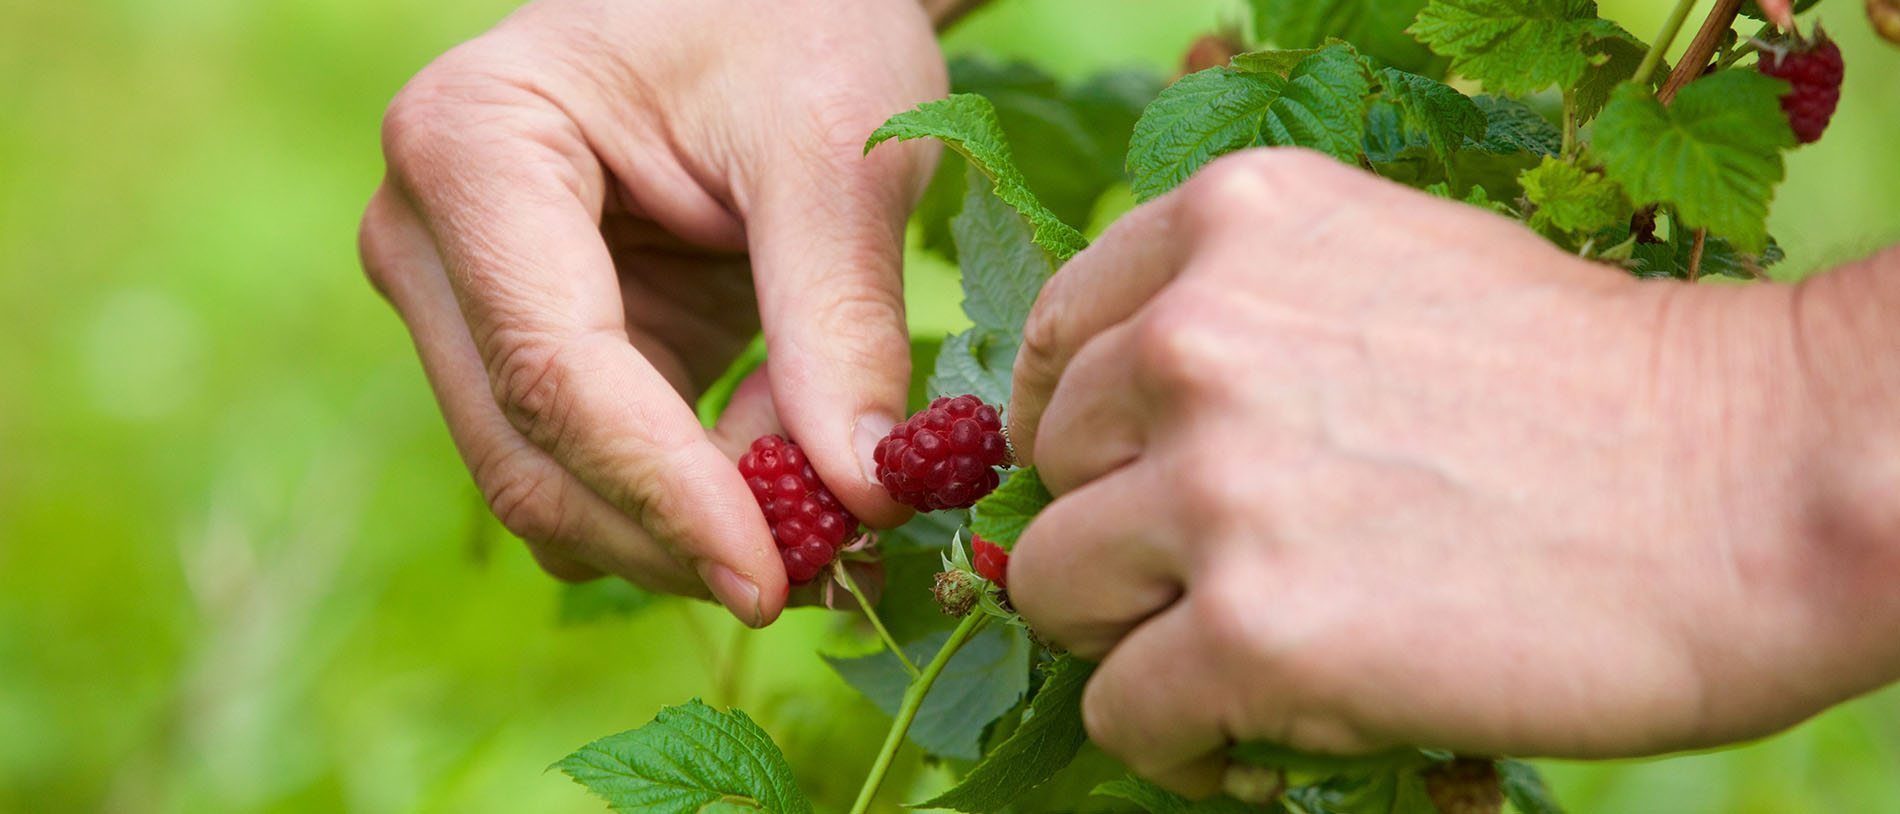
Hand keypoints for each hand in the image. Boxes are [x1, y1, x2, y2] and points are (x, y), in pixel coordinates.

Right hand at [357, 0, 944, 625]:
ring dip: (675, 533)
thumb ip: (840, 322)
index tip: (775, 576)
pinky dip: (677, 504)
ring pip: (542, 483)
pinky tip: (775, 488)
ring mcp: (458, 298)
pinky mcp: (514, 345)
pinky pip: (580, 468)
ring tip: (817, 518)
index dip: (665, 494)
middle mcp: (426, 232)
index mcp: (473, 144)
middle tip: (817, 579)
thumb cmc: (799, 22)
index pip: (555, 370)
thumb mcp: (842, 149)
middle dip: (669, 536)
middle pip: (526, 450)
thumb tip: (855, 500)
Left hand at [1005, 149, 1884, 793]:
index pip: (1062, 335)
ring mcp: (1213, 483)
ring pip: (1056, 590)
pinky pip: (1122, 708)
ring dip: (1127, 636)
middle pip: (1053, 468)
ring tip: (1228, 657)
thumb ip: (1255, 312)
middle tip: (1207, 579)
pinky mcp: (1247, 629)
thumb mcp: (1399, 266)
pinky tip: (1245, 732)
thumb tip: (1141, 414)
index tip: (1113, 479)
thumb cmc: (1599, 385)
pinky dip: (1169, 737)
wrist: (1748, 487)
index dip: (1075, 425)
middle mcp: (1196, 337)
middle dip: (1114, 531)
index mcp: (1234, 225)